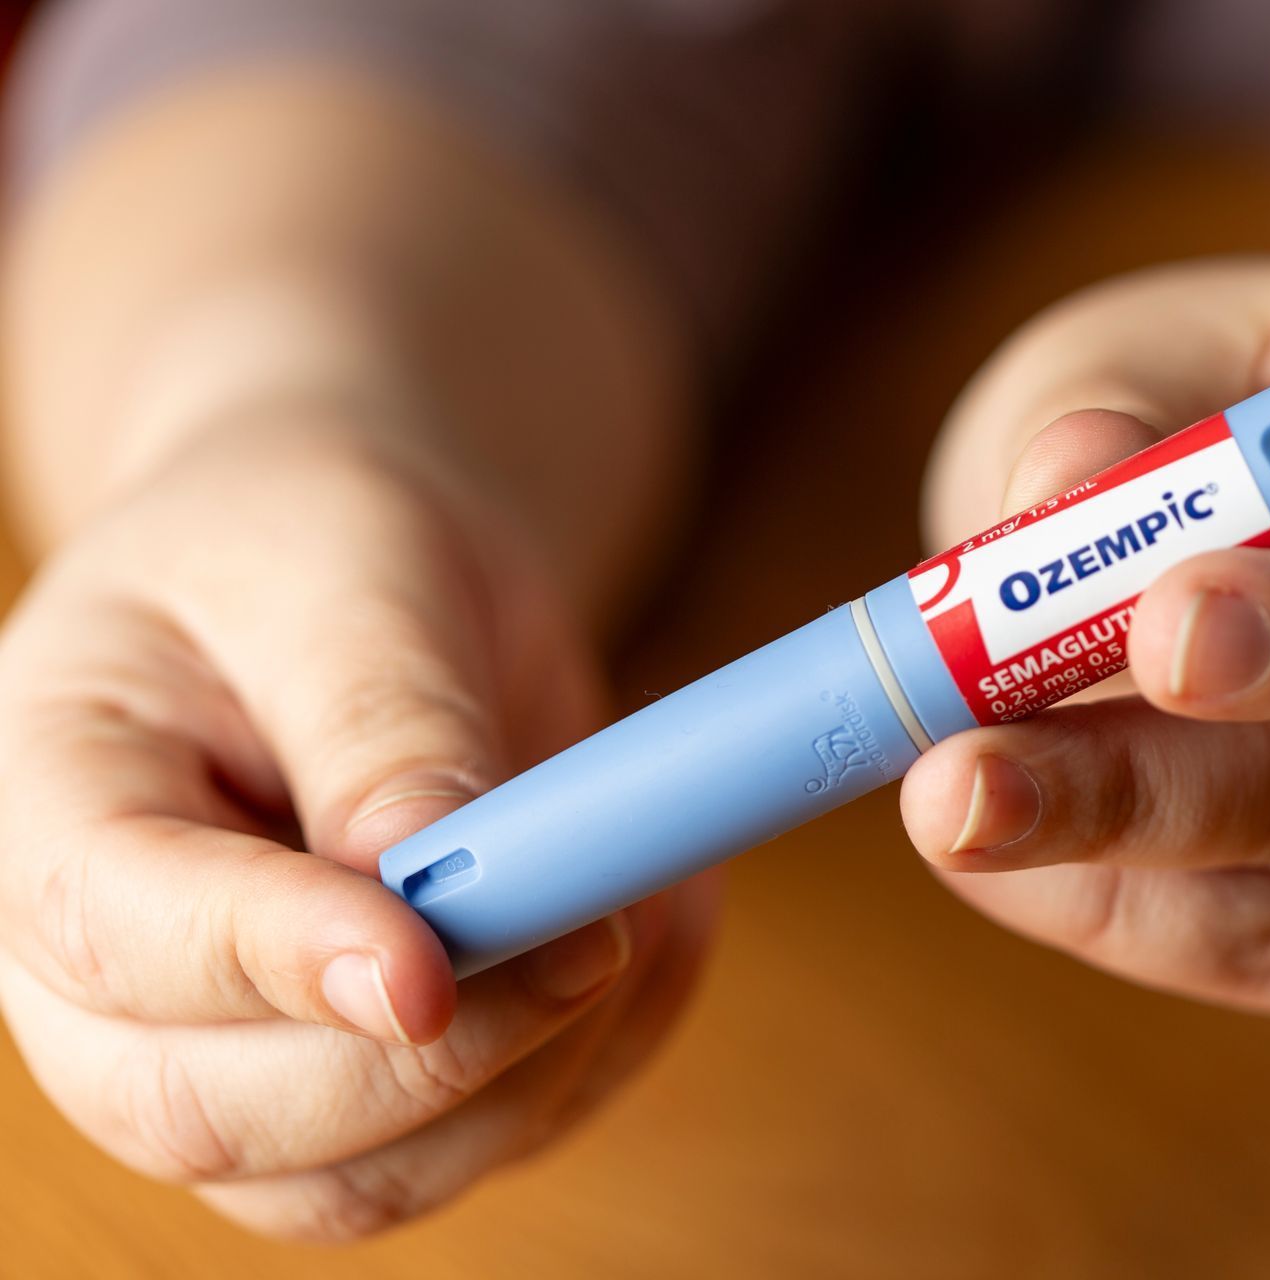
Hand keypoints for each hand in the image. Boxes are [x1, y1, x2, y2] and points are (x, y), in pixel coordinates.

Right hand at [0, 413, 715, 1239]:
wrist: (359, 587)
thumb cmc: (317, 548)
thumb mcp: (344, 573)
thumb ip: (380, 718)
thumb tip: (430, 868)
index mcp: (42, 811)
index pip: (122, 936)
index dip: (276, 964)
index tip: (429, 962)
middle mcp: (107, 979)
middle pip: (220, 1115)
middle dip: (433, 1054)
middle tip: (596, 935)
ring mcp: (234, 1056)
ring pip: (368, 1177)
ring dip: (541, 1070)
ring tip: (645, 896)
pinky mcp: (369, 1092)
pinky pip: (492, 1140)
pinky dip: (606, 1054)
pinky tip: (655, 919)